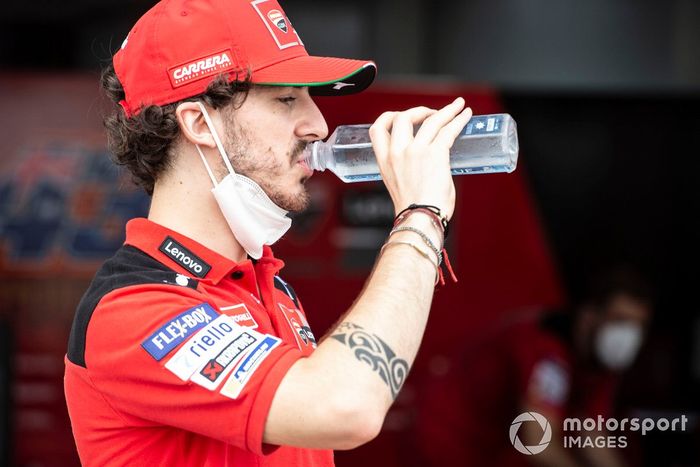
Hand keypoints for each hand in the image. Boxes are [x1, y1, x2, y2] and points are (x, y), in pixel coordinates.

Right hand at [369, 98, 471, 219]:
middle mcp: (397, 153)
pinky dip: (459, 119)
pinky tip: (466, 115)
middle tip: (432, 114)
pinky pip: (448, 130)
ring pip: (430, 120)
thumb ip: (406, 168)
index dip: (389, 118)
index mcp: (384, 162)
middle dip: (419, 111)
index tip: (400, 115)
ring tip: (458, 107)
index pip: (377, 130)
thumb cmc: (415, 210)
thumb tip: (425, 162)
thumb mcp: (399, 185)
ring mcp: (415, 151)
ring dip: (446, 110)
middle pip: (402, 117)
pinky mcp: (435, 154)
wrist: (420, 220)